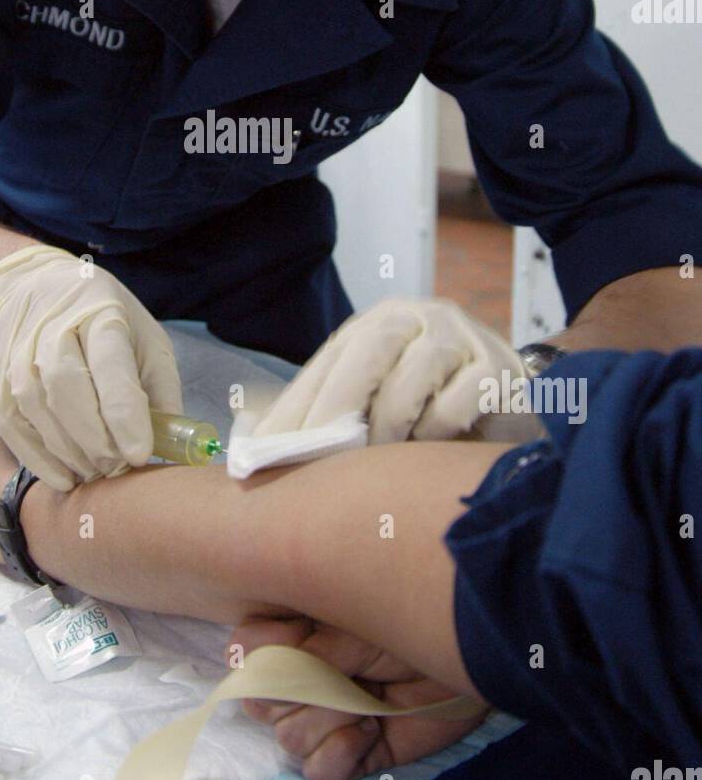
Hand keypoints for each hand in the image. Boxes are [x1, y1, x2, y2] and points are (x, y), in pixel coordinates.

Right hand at [0, 244, 182, 490]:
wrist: (29, 288)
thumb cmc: (102, 319)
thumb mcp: (144, 338)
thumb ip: (160, 388)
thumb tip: (170, 442)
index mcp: (100, 312)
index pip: (109, 363)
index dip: (124, 412)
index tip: (139, 454)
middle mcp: (52, 326)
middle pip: (66, 386)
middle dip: (95, 438)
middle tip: (117, 468)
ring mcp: (16, 350)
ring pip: (35, 407)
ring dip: (68, 452)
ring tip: (96, 473)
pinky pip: (11, 424)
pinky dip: (37, 458)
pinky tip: (64, 477)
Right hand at [229, 615, 487, 779]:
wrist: (468, 650)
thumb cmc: (411, 618)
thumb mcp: (356, 617)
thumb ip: (309, 643)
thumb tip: (264, 670)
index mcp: (297, 632)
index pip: (245, 650)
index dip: (265, 650)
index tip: (302, 637)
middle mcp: (305, 676)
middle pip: (262, 702)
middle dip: (301, 691)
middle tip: (346, 672)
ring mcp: (328, 716)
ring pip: (290, 737)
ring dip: (330, 719)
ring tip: (368, 699)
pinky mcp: (353, 752)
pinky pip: (318, 772)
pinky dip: (340, 756)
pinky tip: (368, 731)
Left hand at [253, 297, 533, 442]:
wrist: (519, 403)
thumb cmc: (435, 410)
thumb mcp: (382, 399)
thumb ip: (332, 413)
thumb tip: (259, 446)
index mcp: (384, 321)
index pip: (332, 359)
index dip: (298, 405)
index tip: (268, 451)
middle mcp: (422, 316)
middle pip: (367, 352)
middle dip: (333, 409)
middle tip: (312, 456)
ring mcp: (463, 338)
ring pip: (407, 386)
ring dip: (386, 433)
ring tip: (380, 462)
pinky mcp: (498, 369)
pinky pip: (452, 409)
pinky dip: (433, 436)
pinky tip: (433, 452)